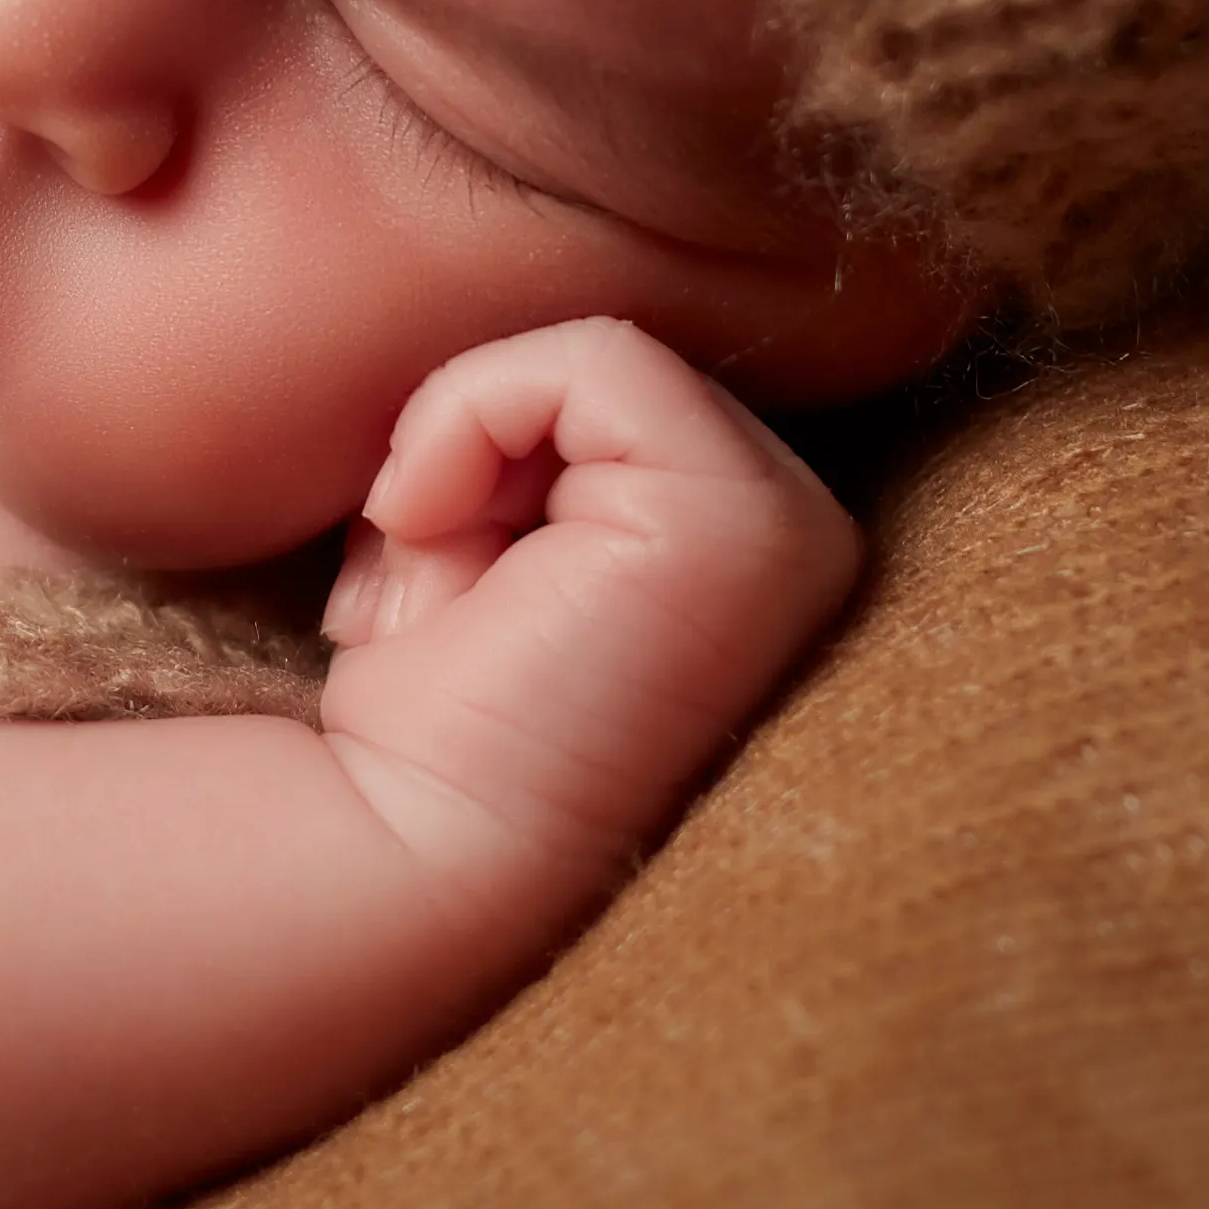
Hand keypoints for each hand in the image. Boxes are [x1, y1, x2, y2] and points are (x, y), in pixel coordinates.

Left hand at [304, 317, 864, 911]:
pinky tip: (431, 536)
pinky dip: (469, 418)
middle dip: (474, 452)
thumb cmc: (422, 724)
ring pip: (594, 357)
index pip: (605, 391)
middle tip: (413, 596)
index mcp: (748, 543)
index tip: (415, 570)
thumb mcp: (474, 536)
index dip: (488, 450)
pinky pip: (596, 358)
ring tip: (430, 589)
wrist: (407, 853)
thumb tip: (511, 355)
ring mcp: (794, 531)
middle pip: (599, 369)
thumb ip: (527, 438)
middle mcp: (802, 536)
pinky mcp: (748, 526)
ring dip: (464, 452)